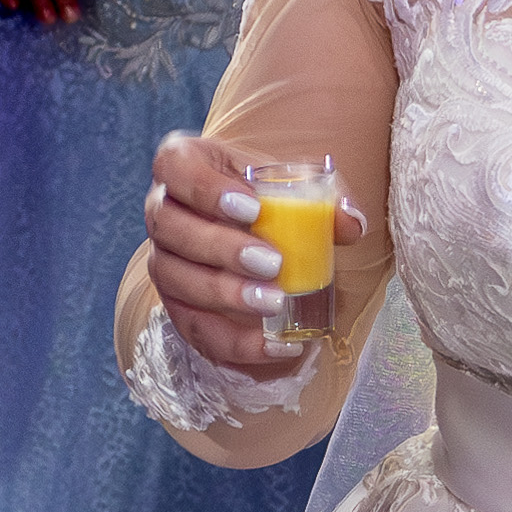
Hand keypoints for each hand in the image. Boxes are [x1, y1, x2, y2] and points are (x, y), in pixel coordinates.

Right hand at [144, 132, 366, 372]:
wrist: (247, 221)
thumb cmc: (265, 194)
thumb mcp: (291, 183)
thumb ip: (323, 198)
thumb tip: (351, 224)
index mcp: (182, 165)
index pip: (174, 167)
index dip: (205, 189)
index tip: (252, 209)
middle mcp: (161, 210)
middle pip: (169, 227)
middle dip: (221, 248)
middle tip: (272, 264)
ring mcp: (163, 258)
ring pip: (174, 278)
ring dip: (223, 294)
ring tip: (273, 303)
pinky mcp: (175, 302)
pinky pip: (192, 327)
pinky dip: (232, 342)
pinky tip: (272, 345)